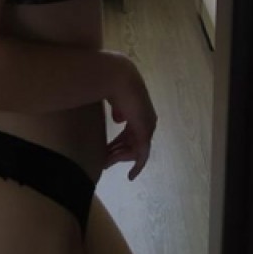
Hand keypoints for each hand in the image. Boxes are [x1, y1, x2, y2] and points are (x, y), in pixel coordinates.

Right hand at [104, 56, 156, 180]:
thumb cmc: (113, 84)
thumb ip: (119, 110)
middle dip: (119, 152)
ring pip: (135, 150)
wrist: (118, 78)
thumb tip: (119, 119)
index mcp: (140, 111)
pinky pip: (142, 154)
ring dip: (120, 158)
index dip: (120, 142)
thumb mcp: (116, 100)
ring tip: (107, 164)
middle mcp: (147, 119)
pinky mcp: (144, 132)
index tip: (109, 150)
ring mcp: (147, 126)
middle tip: (105, 161)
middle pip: (133, 142)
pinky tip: (131, 176)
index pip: (131, 131)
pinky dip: (137, 165)